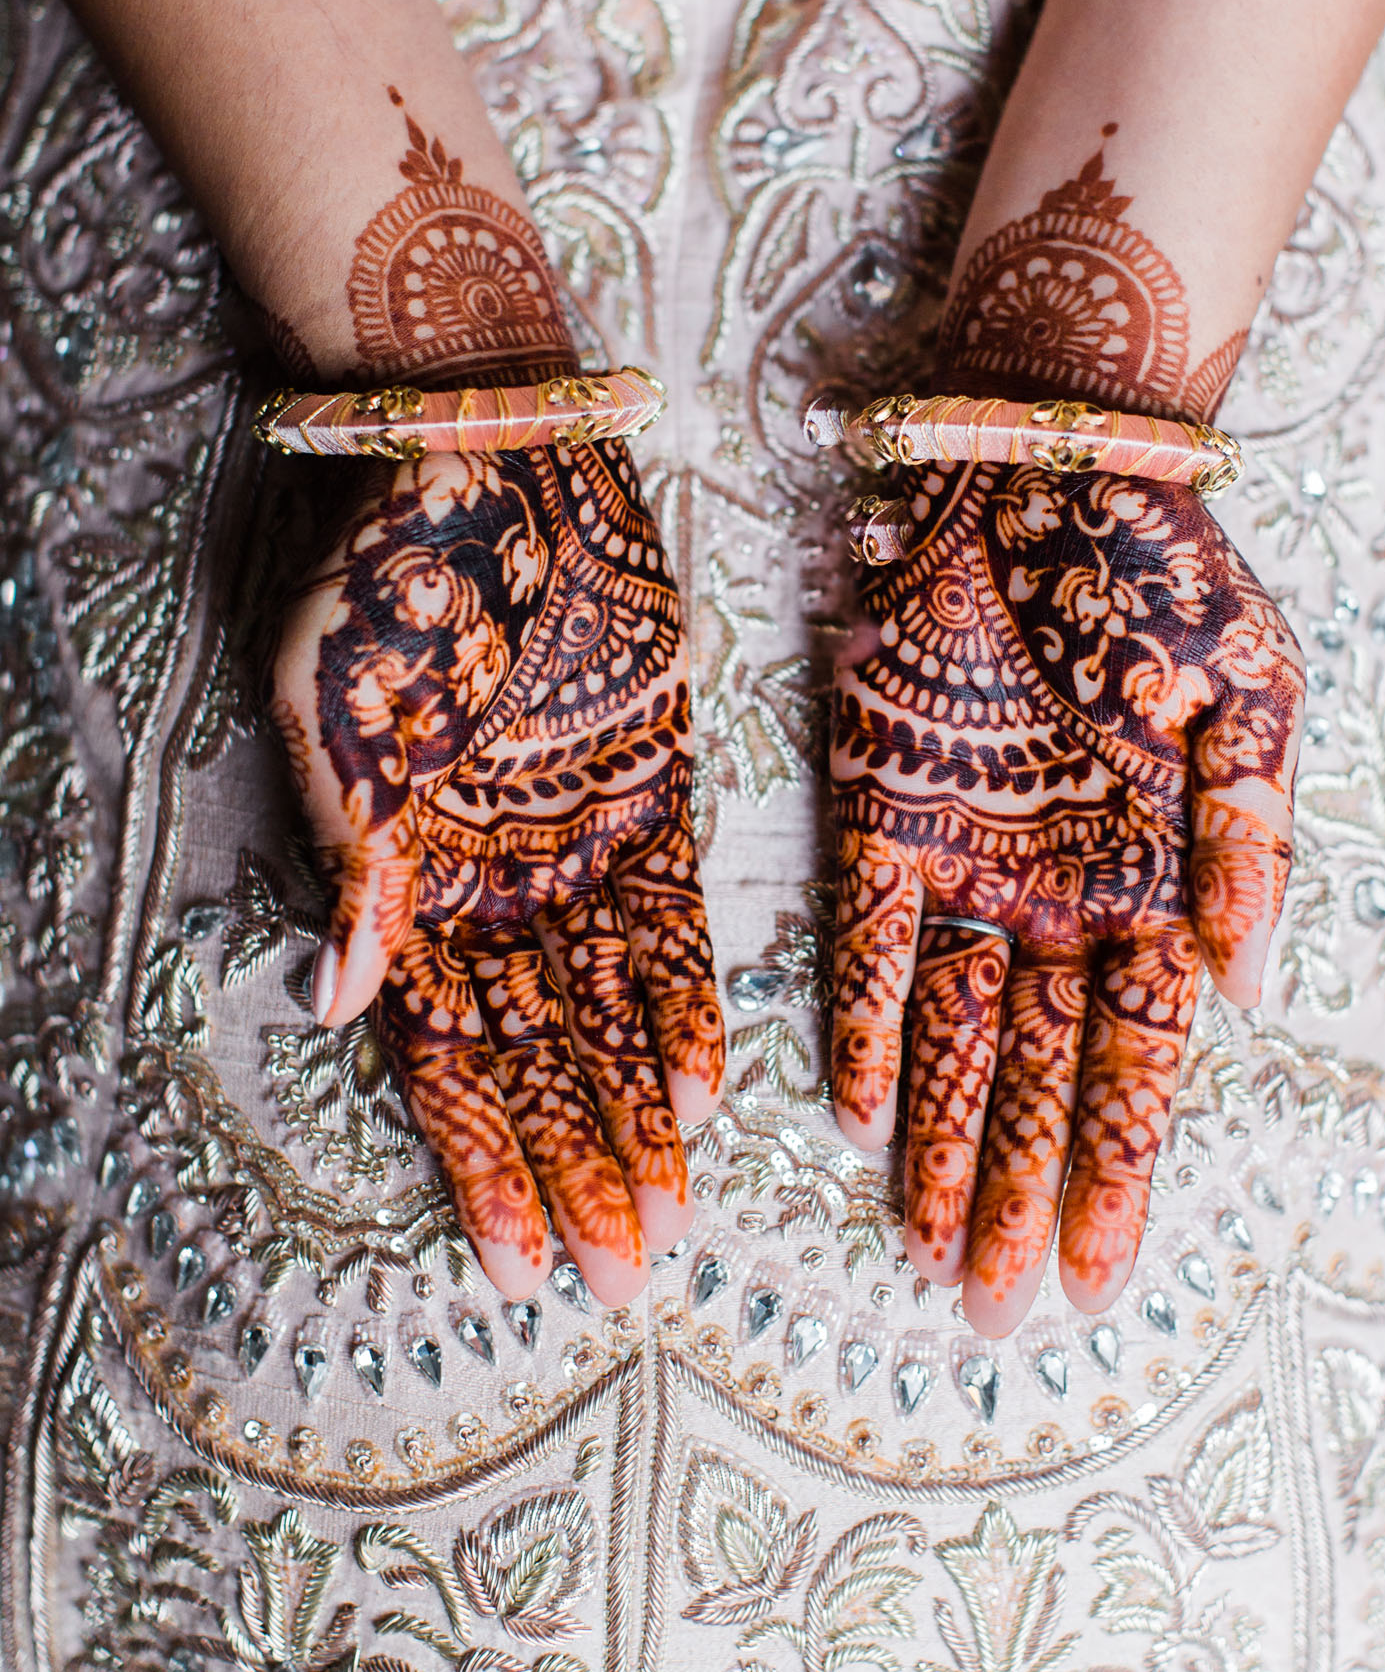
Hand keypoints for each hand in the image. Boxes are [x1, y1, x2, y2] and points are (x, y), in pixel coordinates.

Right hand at [269, 439, 723, 1304]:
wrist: (484, 455)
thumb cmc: (381, 576)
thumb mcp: (332, 715)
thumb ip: (351, 862)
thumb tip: (334, 1002)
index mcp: (405, 877)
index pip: (444, 1051)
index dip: (481, 1154)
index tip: (516, 1254)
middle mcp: (495, 881)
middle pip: (539, 1056)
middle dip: (577, 1163)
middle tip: (624, 1271)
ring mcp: (576, 842)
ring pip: (613, 1011)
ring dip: (638, 1112)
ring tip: (673, 1212)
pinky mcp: (654, 790)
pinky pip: (676, 922)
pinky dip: (691, 1003)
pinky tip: (709, 1087)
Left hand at [830, 463, 1303, 1334]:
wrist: (1048, 453)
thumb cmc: (1163, 569)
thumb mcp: (1250, 697)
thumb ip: (1252, 840)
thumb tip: (1246, 989)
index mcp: (1152, 873)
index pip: (1136, 1054)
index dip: (1119, 1163)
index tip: (1105, 1274)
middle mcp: (1054, 884)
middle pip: (1034, 1069)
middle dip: (1019, 1188)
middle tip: (997, 1310)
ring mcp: (964, 851)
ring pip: (949, 1024)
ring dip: (942, 1135)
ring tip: (930, 1251)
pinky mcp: (876, 799)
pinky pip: (864, 929)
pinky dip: (861, 1014)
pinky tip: (855, 1108)